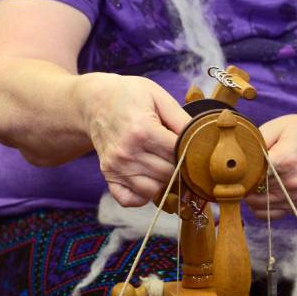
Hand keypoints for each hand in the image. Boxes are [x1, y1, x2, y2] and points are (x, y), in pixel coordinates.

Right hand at [84, 74, 187, 207]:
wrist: (94, 101)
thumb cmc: (129, 95)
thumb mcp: (158, 97)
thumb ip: (181, 119)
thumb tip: (202, 139)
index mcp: (143, 130)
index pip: (178, 154)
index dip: (190, 151)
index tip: (194, 146)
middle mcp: (127, 152)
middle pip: (169, 174)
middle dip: (180, 166)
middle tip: (180, 154)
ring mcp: (116, 166)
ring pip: (154, 190)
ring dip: (164, 181)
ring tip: (163, 162)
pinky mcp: (108, 175)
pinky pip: (130, 200)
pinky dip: (142, 196)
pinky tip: (148, 179)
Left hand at [245, 114, 296, 219]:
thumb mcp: (278, 126)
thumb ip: (256, 140)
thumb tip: (236, 155)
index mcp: (287, 160)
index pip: (254, 173)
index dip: (239, 170)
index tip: (232, 165)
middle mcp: (292, 182)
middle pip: (252, 189)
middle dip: (241, 181)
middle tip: (239, 169)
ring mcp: (294, 196)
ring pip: (255, 205)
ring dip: (248, 194)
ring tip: (251, 178)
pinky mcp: (295, 206)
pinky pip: (266, 214)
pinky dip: (257, 205)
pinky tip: (258, 190)